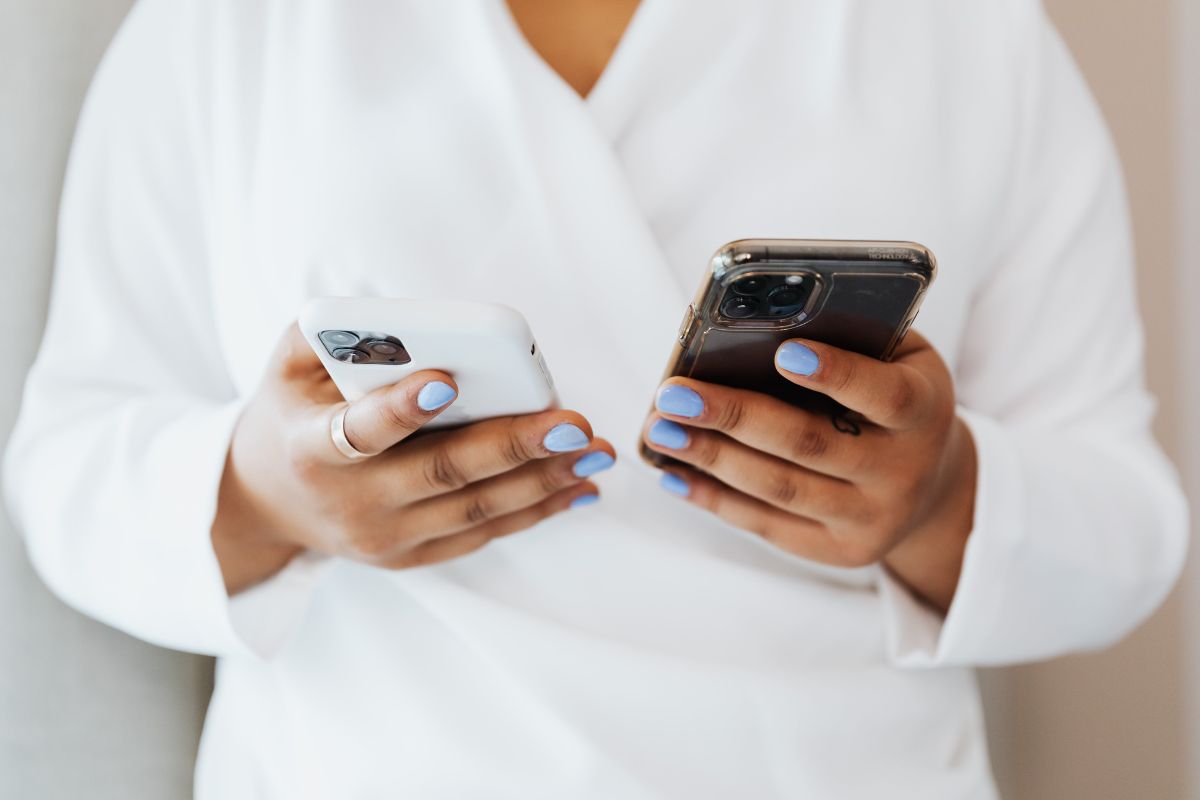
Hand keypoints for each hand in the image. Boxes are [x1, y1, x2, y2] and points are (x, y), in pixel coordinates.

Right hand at [213, 325, 612, 593]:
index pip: (359, 431)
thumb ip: (338, 330)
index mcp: (312, 449)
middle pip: (440, 473)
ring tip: (596, 451)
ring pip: (475, 509)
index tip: (448, 380)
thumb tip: (411, 315)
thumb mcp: (290, 363)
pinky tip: (580, 484)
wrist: (266, 503)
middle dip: (512, 446)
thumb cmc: (291, 414)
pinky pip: (484, 532)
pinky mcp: (414, 555)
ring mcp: (386, 538)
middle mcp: (352, 502)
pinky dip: (537, 509)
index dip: (402, 408)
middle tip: (572, 423)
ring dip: (544, 480)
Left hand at [641, 331, 975, 611]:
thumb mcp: (895, 356)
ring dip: (711, 458)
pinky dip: (714, 498)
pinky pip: (767, 525)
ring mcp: (872, 519)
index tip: (784, 352)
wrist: (932, 483)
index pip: (884, 395)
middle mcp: (904, 471)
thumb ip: (849, 336)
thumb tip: (757, 320)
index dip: (836, 375)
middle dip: (734, 416)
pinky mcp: (839, 551)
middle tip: (674, 394)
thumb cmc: (893, 393)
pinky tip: (675, 472)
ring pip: (780, 488)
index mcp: (924, 410)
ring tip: (660, 429)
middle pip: (810, 444)